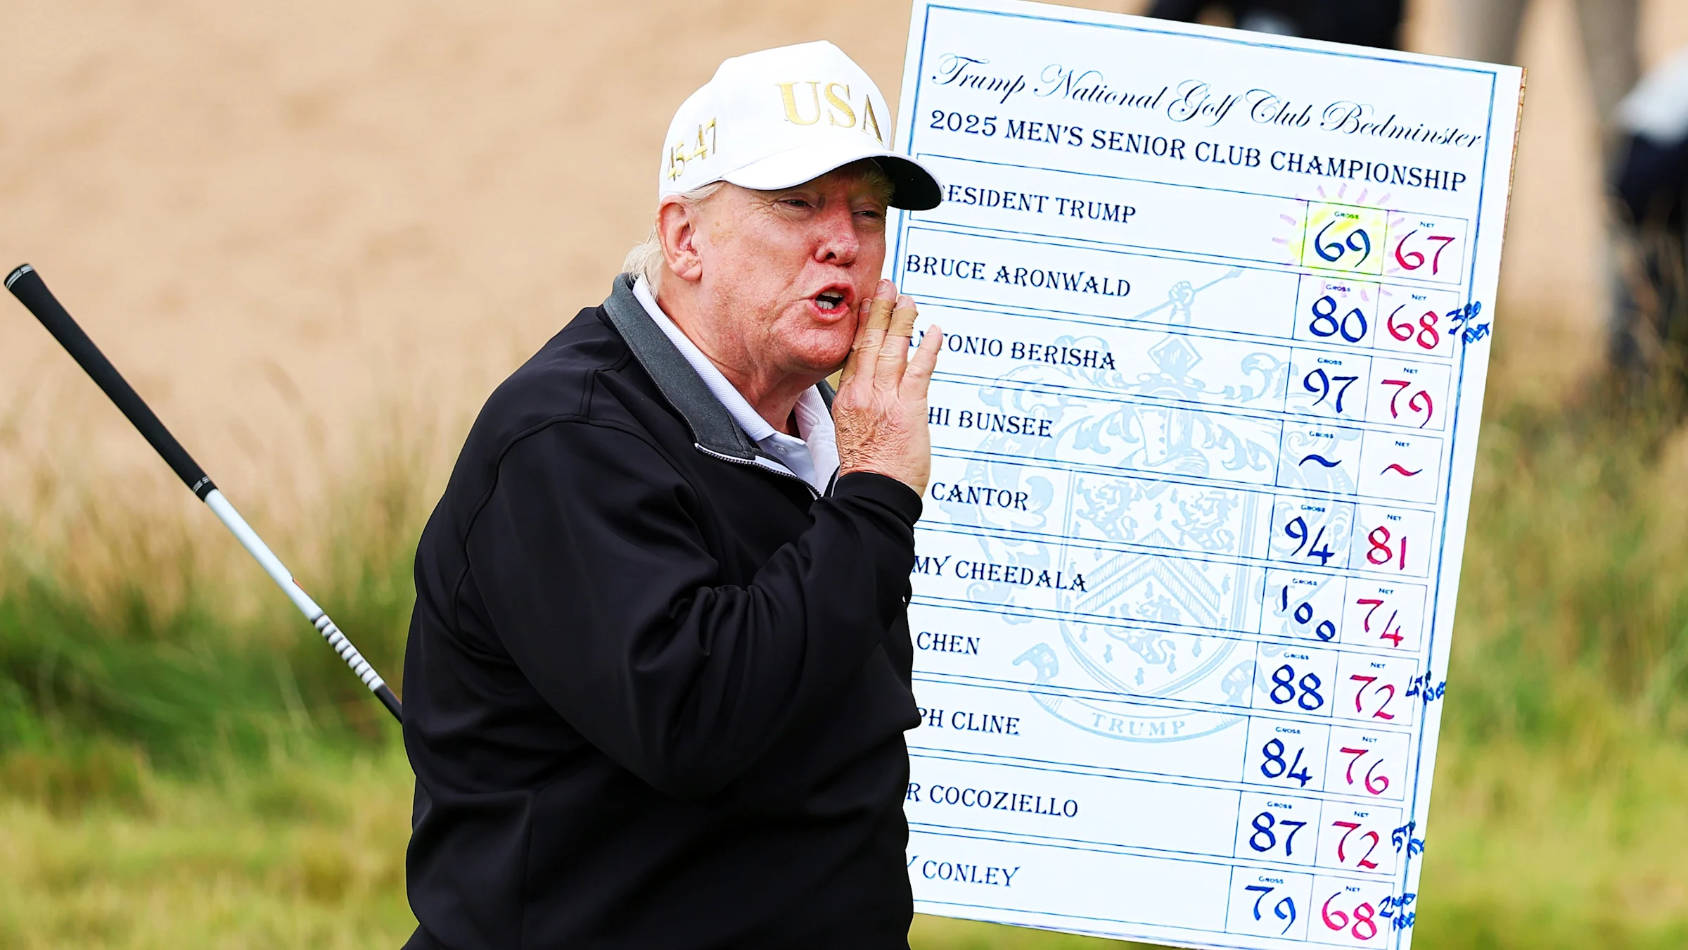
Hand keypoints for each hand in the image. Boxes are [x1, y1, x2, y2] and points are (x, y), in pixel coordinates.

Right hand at [834, 279, 941, 493]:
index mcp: (847, 399)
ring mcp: (885, 400)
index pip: (854, 352)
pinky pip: (919, 371)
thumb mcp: (850, 432)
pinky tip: (934, 331)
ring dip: (902, 322)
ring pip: (892, 351)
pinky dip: (927, 349)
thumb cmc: (868, 470)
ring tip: (909, 301)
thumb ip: (859, 406)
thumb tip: (868, 392)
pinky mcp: (908, 409)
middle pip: (870, 343)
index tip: (868, 303)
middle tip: (888, 286)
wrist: (874, 494)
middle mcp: (863, 395)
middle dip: (880, 311)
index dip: (863, 324)